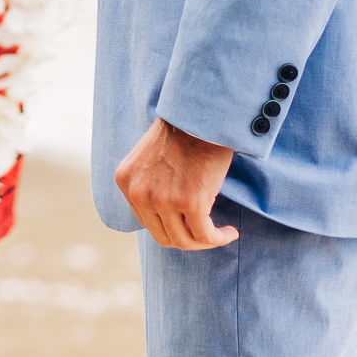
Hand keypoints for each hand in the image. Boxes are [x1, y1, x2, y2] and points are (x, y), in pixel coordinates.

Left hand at [114, 117, 239, 249]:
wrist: (201, 115)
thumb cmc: (184, 132)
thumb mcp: (150, 159)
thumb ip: (149, 184)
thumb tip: (166, 216)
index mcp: (126, 181)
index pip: (147, 221)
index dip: (171, 226)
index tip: (189, 223)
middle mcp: (139, 193)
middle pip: (163, 236)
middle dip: (188, 239)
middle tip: (207, 233)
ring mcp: (163, 200)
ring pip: (185, 240)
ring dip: (205, 242)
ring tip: (220, 234)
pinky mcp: (190, 203)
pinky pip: (206, 235)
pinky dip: (220, 238)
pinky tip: (230, 233)